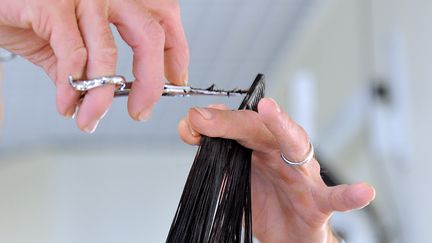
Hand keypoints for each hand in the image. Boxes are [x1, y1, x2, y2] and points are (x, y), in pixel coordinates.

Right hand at [0, 0, 188, 132]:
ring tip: (91, 118)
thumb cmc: (27, 11)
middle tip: (141, 112)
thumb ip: (87, 67)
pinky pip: (73, 54)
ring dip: (102, 96)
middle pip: (150, 36)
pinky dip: (72, 86)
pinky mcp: (51, 4)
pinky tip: (67, 103)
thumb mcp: (67, 42)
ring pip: (109, 52)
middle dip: (150, 82)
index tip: (175, 82)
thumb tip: (101, 98)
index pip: (165, 20)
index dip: (177, 53)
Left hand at [178, 98, 374, 242]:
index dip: (215, 124)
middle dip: (235, 121)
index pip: (239, 127)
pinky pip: (334, 197)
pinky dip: (349, 195)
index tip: (190, 124)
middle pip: (261, 130)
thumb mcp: (235, 177)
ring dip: (282, 128)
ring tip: (270, 111)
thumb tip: (190, 127)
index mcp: (262, 147)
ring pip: (295, 147)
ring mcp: (302, 176)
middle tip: (209, 118)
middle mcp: (283, 154)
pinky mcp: (318, 203)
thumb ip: (216, 154)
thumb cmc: (266, 200)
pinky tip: (362, 192)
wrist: (289, 235)